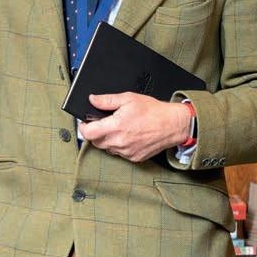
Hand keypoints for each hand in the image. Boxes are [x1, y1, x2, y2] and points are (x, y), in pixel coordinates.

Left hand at [77, 93, 192, 162]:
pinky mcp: (134, 158)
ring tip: (118, 128)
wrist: (173, 125)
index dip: (84, 127)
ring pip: (107, 148)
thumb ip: (107, 100)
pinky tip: (128, 136)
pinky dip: (119, 146)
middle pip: (95, 142)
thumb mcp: (128, 98)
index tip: (86, 122)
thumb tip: (92, 100)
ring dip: (107, 140)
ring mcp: (127, 152)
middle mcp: (120, 142)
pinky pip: (119, 154)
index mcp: (116, 127)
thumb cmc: (154, 111)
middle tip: (104, 123)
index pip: (88, 133)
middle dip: (95, 132)